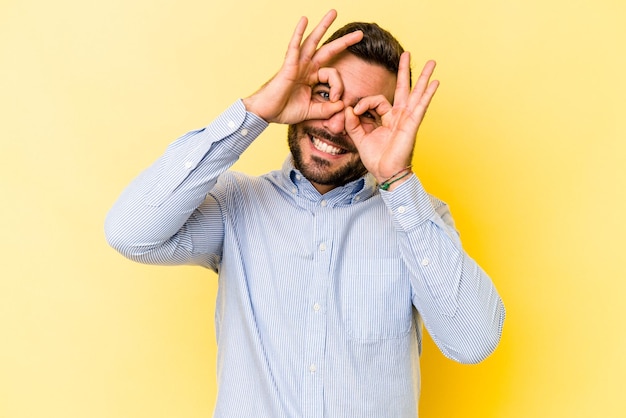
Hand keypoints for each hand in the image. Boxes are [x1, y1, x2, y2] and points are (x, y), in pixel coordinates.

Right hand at [243, 10, 362, 123]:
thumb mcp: (311, 111)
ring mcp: (297, 64)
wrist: (267, 113)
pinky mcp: (288, 65)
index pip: (333, 75)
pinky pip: (294, 46)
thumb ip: (327, 109)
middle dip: (343, 41)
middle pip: (327, 49)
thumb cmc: (285, 110)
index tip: (336, 101)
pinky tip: (304, 20)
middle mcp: (306, 67)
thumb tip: (342, 106)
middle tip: (360, 33)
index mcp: (312, 77)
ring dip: (323, 27)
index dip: (338, 87)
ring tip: (334, 13)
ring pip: (313, 41)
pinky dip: (298, 33)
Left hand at [345, 53, 438, 187]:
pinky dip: (427, 95)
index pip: (376, 101)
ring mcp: (407, 119)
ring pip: (415, 94)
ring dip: (423, 78)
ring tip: (432, 62)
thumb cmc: (377, 159)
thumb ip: (353, 124)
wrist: (386, 173)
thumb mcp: (359, 139)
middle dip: (404, 71)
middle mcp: (398, 116)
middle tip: (407, 53)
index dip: (363, 103)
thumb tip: (348, 108)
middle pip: (402, 89)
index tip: (353, 111)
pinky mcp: (411, 125)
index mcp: (386, 119)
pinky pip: (420, 107)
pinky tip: (435, 83)